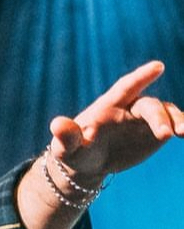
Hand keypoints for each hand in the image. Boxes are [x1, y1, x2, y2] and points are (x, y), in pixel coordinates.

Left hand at [49, 60, 183, 182]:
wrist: (87, 162)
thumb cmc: (74, 150)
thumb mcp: (66, 146)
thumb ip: (66, 136)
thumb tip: (57, 124)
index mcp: (108, 105)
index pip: (126, 87)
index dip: (141, 77)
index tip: (158, 66)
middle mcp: (130, 107)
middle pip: (148, 106)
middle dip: (157, 117)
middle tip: (164, 134)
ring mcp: (145, 118)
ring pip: (165, 113)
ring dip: (177, 121)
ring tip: (183, 132)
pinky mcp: (156, 131)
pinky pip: (173, 125)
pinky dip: (182, 126)